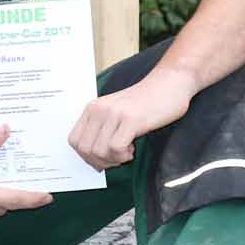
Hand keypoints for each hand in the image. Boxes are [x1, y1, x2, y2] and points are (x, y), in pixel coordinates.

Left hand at [68, 68, 198, 169]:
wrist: (170, 83)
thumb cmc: (146, 102)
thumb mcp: (116, 111)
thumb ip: (102, 129)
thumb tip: (95, 159)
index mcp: (93, 108)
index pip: (74, 141)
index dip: (87, 156)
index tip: (103, 158)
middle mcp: (99, 109)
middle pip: (85, 149)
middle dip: (101, 161)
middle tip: (117, 157)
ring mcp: (114, 113)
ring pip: (99, 151)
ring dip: (114, 159)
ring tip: (127, 150)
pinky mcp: (131, 119)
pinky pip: (116, 148)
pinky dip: (124, 155)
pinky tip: (133, 147)